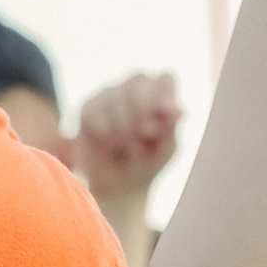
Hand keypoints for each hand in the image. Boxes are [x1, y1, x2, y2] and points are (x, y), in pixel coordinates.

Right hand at [74, 72, 181, 203]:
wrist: (118, 188)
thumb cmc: (147, 164)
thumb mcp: (165, 151)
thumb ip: (170, 129)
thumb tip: (177, 111)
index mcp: (161, 94)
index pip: (166, 79)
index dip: (165, 95)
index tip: (164, 115)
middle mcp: (135, 87)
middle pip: (140, 82)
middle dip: (142, 112)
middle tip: (144, 137)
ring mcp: (110, 94)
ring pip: (115, 101)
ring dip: (123, 132)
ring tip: (126, 148)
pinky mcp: (88, 108)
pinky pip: (95, 116)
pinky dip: (105, 137)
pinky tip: (108, 146)